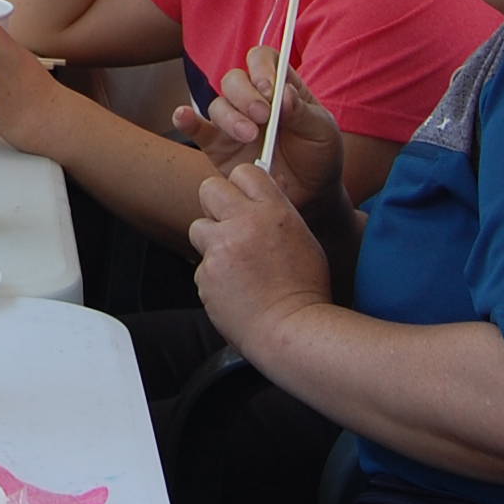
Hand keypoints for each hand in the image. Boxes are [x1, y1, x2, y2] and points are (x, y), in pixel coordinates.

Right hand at [188, 49, 345, 210]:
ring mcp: (233, 122)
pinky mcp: (217, 145)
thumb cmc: (318, 156)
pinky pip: (197, 128)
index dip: (262, 68)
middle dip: (246, 95)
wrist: (310, 195)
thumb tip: (283, 94)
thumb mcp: (322, 132)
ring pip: (217, 104)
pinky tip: (184, 116)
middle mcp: (252, 99)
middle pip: (234, 80)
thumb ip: (304, 112)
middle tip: (263, 117)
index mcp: (279, 87)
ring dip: (230, 117)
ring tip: (249, 137)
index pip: (262, 59)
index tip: (271, 89)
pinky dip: (186, 120)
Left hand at [188, 163, 335, 354]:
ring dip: (212, 242)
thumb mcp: (303, 239)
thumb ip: (276, 215)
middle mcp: (243, 223)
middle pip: (208, 188)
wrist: (291, 332)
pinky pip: (201, 265)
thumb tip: (258, 201)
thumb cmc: (305, 291)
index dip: (241, 185)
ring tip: (235, 265)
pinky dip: (214, 275)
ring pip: (199, 227)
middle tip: (228, 226)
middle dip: (215, 205)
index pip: (244, 171)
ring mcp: (220, 248)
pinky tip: (234, 288)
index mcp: (273, 211)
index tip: (243, 199)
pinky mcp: (205, 274)